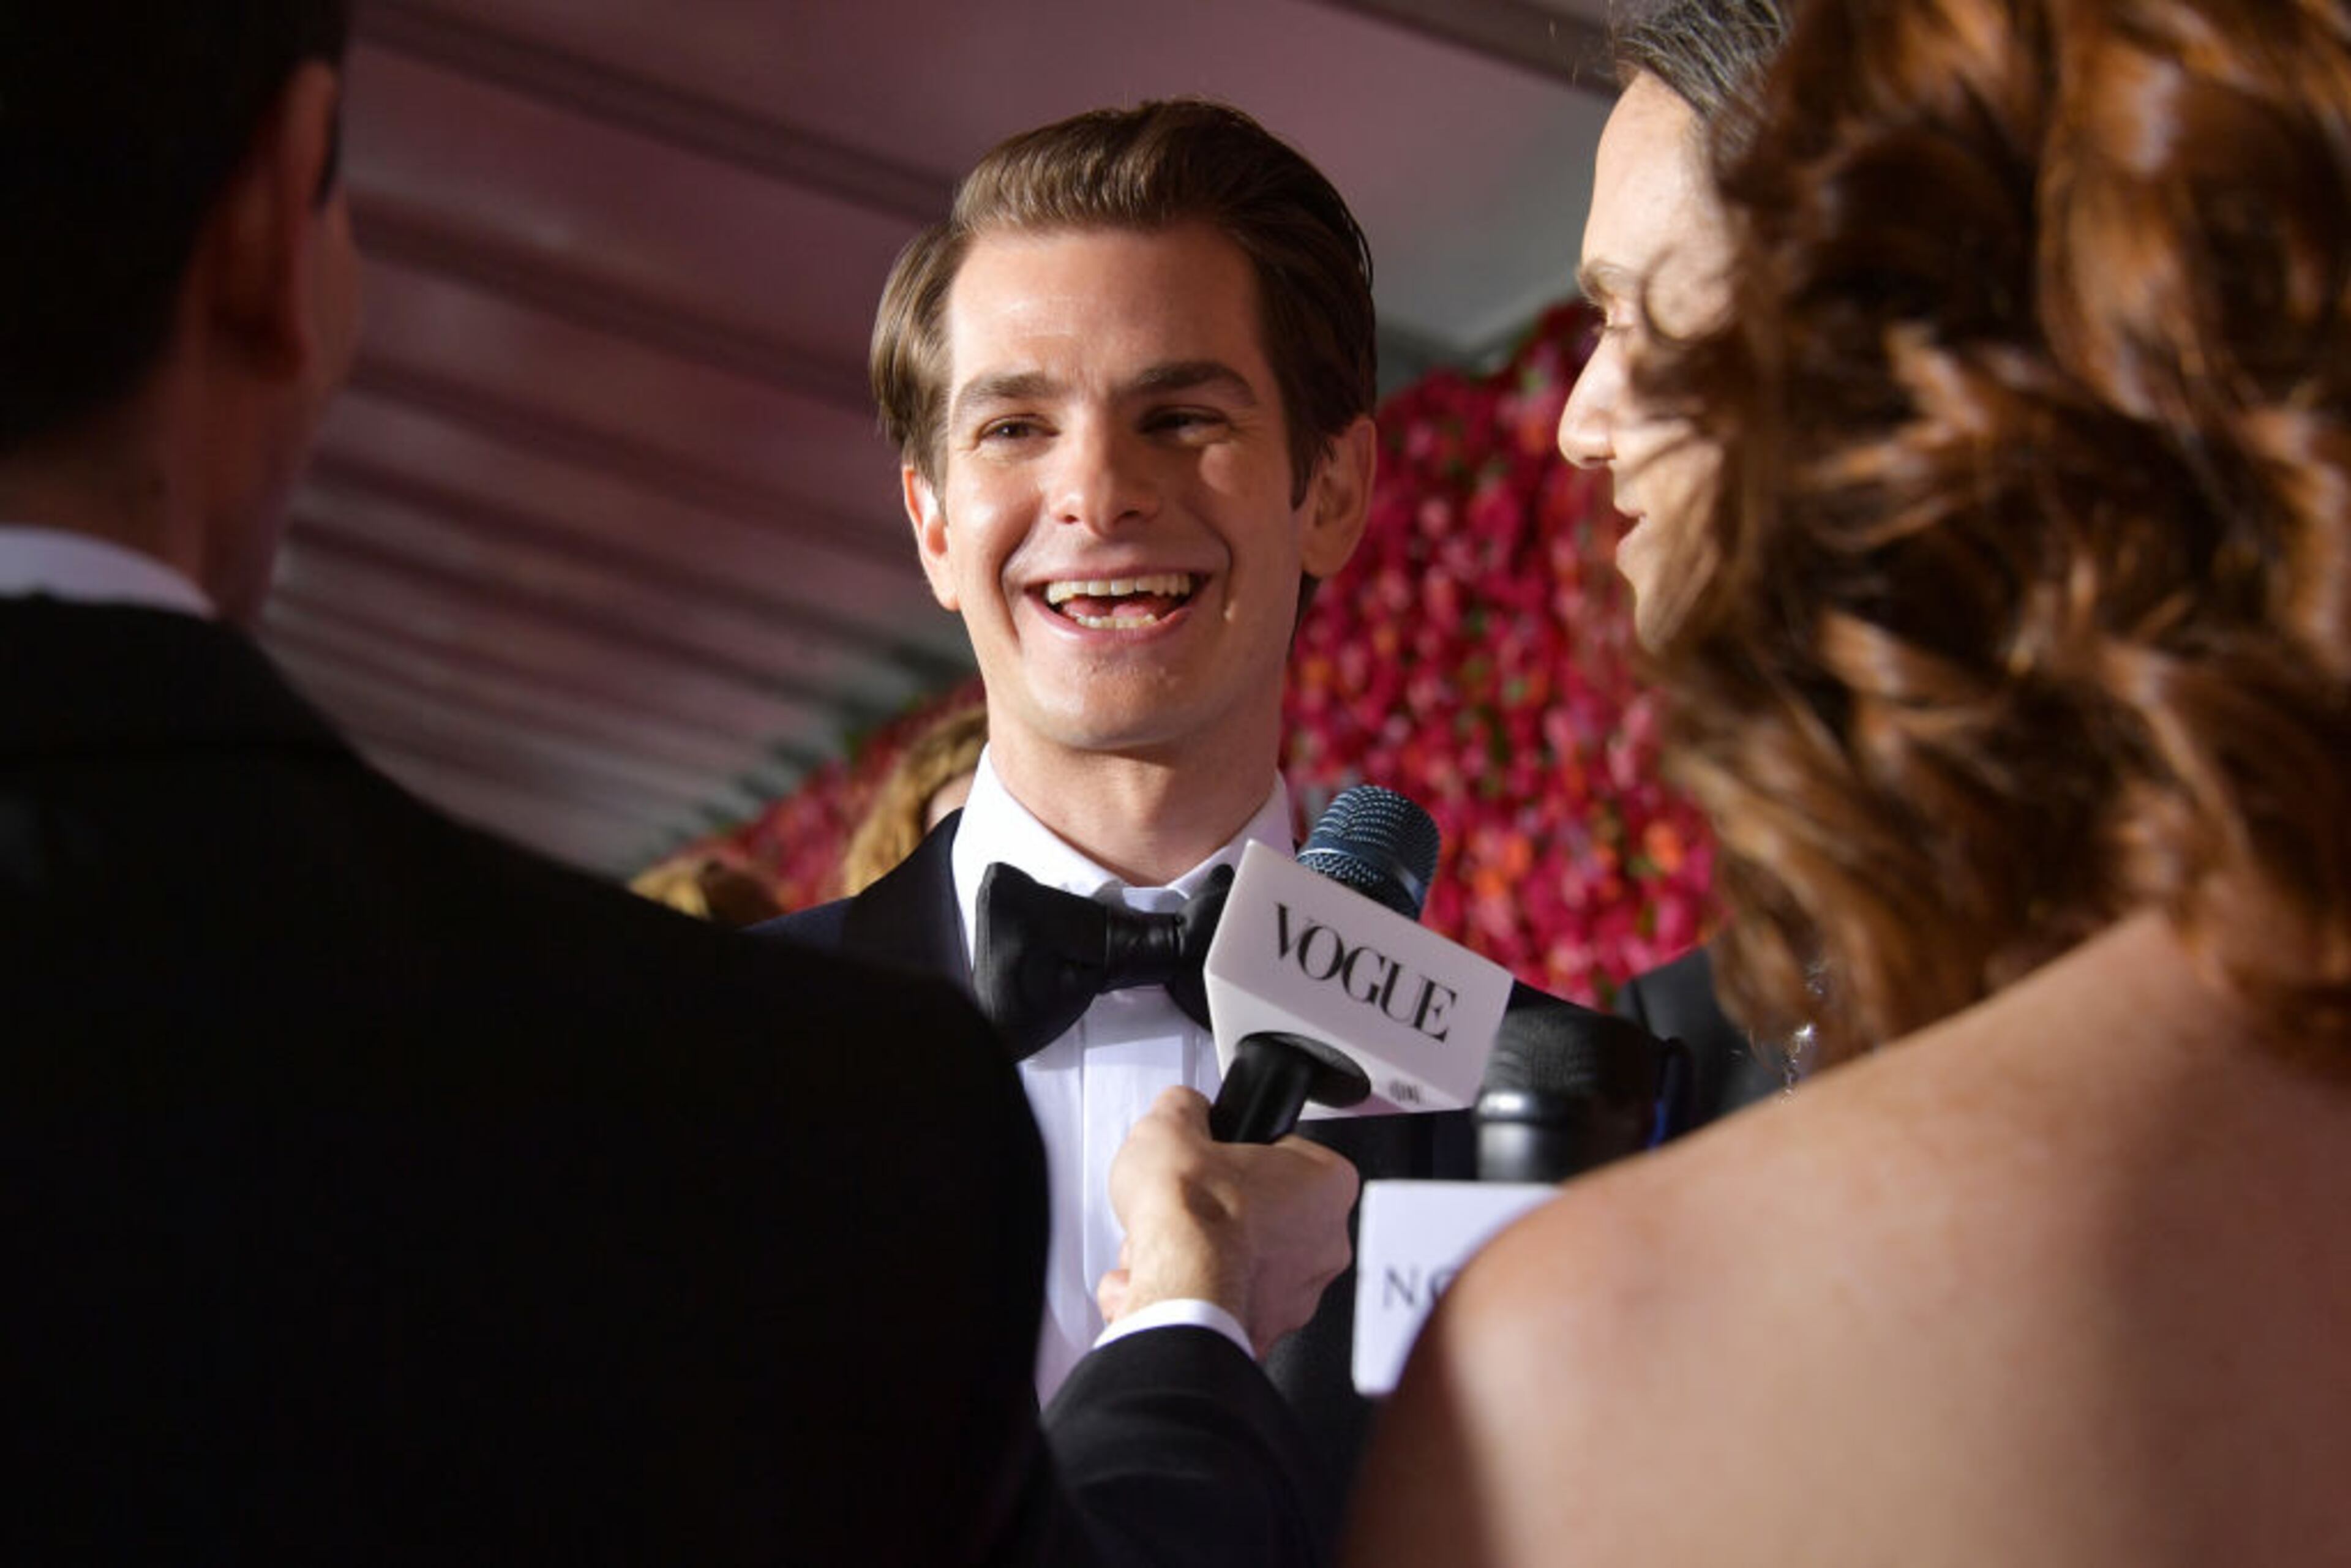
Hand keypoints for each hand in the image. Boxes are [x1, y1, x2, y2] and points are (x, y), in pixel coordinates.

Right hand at [1097, 1086, 1359, 1356]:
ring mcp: (1298, 1295)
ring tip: (1162, 1245)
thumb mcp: (1170, 1125)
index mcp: (1326, 1184)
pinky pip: (1222, 1307)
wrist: (1177, 1290)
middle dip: (1215, 1212)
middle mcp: (1326, 1244)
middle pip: (1261, 1214)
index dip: (1238, 1152)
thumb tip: (1183, 1108)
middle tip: (1184, 1205)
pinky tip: (1156, 1280)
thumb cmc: (1192, 1213)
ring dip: (1196, 1256)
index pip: (1285, 1153)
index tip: (1215, 1157)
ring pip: (1240, 1264)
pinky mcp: (1264, 1333)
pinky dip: (1187, 1296)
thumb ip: (1184, 1107)